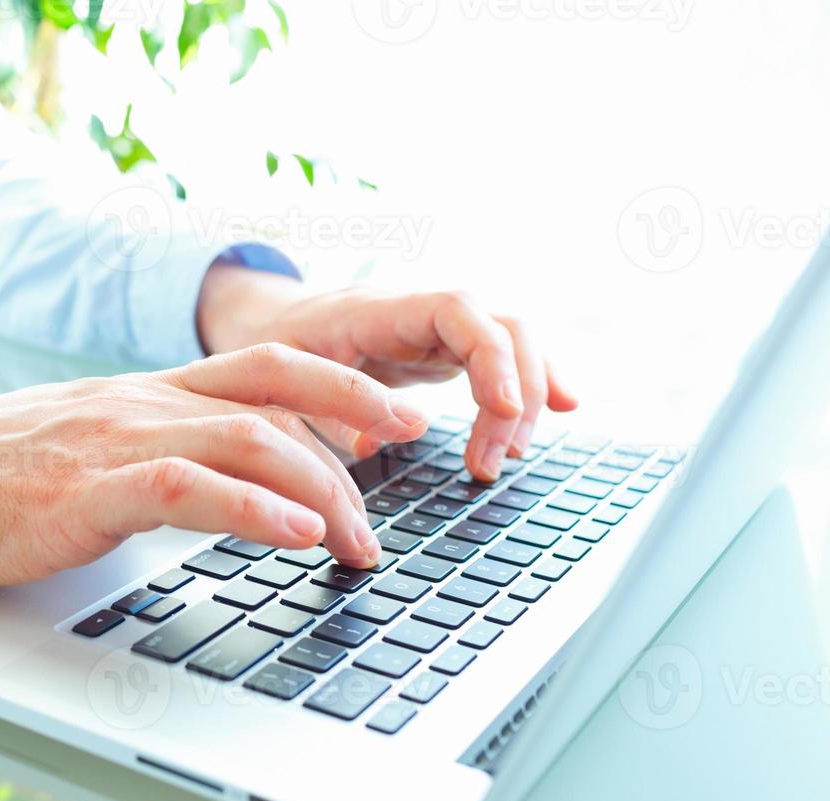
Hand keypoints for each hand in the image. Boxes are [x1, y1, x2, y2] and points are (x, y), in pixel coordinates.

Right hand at [0, 345, 430, 586]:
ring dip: (323, 490)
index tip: (398, 420)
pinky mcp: (83, 488)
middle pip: (281, 394)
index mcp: (144, 393)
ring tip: (361, 541)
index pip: (269, 369)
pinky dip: (254, 507)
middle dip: (359, 436)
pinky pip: (187, 484)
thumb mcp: (81, 454)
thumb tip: (214, 495)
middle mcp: (140, 401)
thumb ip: (149, 462)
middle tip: (398, 496)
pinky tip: (296, 535)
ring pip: (249, 436)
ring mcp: (113, 438)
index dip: (346, 388)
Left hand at [198, 265, 578, 480]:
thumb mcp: (283, 376)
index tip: (503, 412)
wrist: (267, 322)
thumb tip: (375, 444)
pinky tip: (562, 408)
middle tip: (495, 461)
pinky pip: (501, 359)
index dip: (491, 358)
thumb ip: (326, 404)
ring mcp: (440, 329)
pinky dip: (531, 384)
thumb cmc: (273, 347)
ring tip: (512, 455)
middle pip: (503, 326)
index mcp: (381, 309)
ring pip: (513, 342)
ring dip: (528, 397)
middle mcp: (422, 311)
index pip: (459, 313)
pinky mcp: (446, 351)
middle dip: (516, 393)